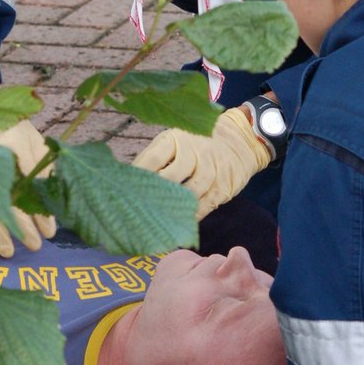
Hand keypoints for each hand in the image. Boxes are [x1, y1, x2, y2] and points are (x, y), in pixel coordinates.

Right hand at [0, 95, 55, 257]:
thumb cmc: (7, 123)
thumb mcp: (29, 137)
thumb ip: (41, 163)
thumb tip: (54, 193)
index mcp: (13, 143)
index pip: (32, 184)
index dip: (42, 210)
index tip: (51, 231)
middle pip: (8, 199)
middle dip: (23, 226)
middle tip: (35, 246)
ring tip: (8, 252)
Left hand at [132, 108, 270, 217]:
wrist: (239, 140)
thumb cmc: (195, 143)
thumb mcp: (175, 140)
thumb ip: (154, 157)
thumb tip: (127, 179)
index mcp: (175, 138)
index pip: (153, 159)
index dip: (137, 177)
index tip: (124, 191)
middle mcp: (193, 152)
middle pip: (170, 177)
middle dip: (153, 196)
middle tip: (137, 211)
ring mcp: (210, 169)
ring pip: (190, 193)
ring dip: (172, 209)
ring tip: (156, 222)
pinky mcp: (223, 186)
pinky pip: (205, 206)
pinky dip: (191, 217)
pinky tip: (178, 225)